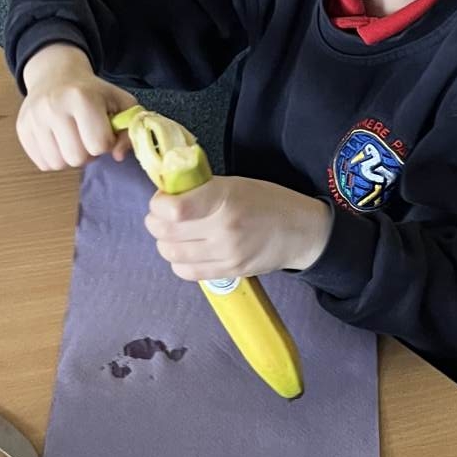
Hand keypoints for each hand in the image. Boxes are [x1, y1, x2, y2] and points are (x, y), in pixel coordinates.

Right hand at [17, 45, 135, 171]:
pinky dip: (54, 157)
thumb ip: (129, 129)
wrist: (55, 76)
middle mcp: (54, 107)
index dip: (106, 142)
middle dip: (87, 153)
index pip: (99, 144)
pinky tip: (57, 140)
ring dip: (69, 157)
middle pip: (77, 158)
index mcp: (81, 98)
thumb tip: (118, 155)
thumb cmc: (92, 93)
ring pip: (58, 164)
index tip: (103, 131)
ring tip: (72, 139)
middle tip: (87, 137)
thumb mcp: (120, 102)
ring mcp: (34, 118)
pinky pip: (42, 163)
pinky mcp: (22, 129)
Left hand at [144, 176, 332, 279]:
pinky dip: (179, 261)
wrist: (300, 231)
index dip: (158, 204)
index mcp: (225, 198)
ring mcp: (226, 254)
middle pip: (166, 232)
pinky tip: (187, 250)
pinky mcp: (229, 272)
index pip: (174, 209)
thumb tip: (166, 194)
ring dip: (165, 243)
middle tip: (161, 216)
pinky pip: (187, 272)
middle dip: (155, 223)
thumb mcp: (235, 184)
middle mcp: (224, 228)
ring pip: (172, 253)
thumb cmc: (267, 202)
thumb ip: (201, 190)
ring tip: (174, 234)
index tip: (162, 200)